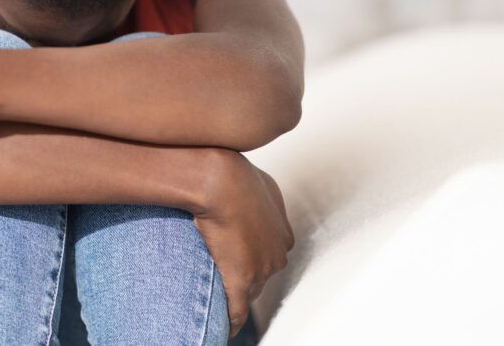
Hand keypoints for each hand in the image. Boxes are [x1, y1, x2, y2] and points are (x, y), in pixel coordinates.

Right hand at [193, 149, 293, 337]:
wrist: (220, 180)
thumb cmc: (234, 174)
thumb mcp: (261, 183)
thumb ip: (263, 198)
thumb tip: (254, 199)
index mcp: (283, 233)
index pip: (269, 256)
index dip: (252, 259)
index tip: (238, 261)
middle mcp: (278, 253)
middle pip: (262, 276)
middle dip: (246, 279)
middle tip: (224, 279)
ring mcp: (262, 268)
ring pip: (250, 292)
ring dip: (236, 297)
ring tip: (220, 303)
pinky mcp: (243, 279)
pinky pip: (238, 310)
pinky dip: (232, 321)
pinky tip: (225, 329)